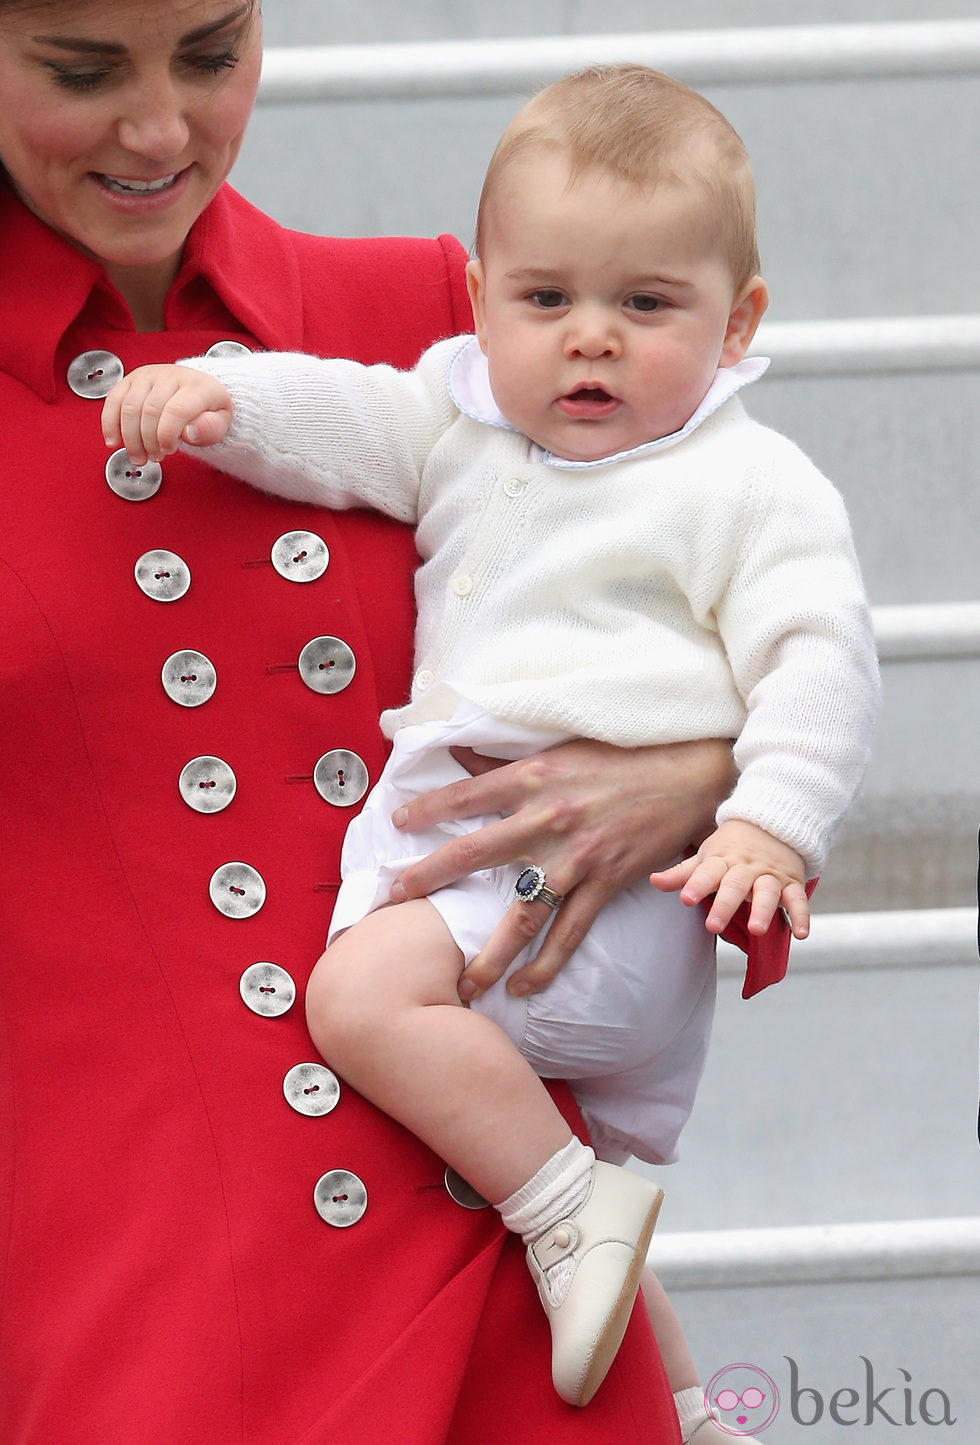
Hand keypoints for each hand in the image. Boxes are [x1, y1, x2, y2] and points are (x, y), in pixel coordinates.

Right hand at [102, 364, 232, 464]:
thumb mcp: (220, 422)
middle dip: (148, 441)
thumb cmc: (207, 408)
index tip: (168, 451)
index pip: (175, 410)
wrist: (198, 388)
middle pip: (149, 410)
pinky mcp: (131, 379)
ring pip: (129, 407)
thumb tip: (189, 433)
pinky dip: (110, 423)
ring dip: (130, 437)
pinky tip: (113, 441)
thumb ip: (209, 429)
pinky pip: (114, 399)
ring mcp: (148, 375)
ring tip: (138, 455)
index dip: (167, 435)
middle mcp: (170, 376)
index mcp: (196, 386)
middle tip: (153, 457)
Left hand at [388, 735, 734, 998]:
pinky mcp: (605, 882)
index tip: (397, 824)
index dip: (427, 809)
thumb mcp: (559, 748)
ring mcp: (575, 857)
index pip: (464, 795)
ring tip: (462, 984)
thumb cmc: (621, 756)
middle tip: (393, 902)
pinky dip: (546, 965)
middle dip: (428, 879)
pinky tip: (524, 988)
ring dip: (490, 953)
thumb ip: (506, 761)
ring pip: (521, 914)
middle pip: (473, 854)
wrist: (688, 774)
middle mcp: (546, 818)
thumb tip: (458, 755)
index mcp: (531, 778)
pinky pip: (569, 933)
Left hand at [650, 818, 808, 938]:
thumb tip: (653, 881)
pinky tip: (800, 934)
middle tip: (713, 926)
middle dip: (724, 905)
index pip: (707, 872)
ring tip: (756, 930)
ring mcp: (770, 875)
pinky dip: (801, 916)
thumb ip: (683, 873)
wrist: (773, 822)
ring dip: (762, 910)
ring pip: (767, 892)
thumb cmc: (731, 846)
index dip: (697, 885)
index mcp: (722, 860)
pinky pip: (798, 899)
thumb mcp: (706, 855)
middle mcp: (746, 868)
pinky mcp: (791, 883)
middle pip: (735, 885)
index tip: (686, 899)